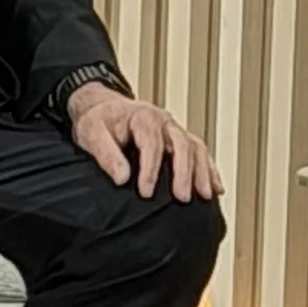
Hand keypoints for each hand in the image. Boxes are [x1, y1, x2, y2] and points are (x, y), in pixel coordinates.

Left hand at [68, 84, 221, 203]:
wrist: (104, 109)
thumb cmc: (99, 121)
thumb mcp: (92, 134)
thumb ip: (106, 154)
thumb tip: (122, 178)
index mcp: (142, 117)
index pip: (152, 143)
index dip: (151, 169)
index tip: (146, 193)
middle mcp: (163, 121)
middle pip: (181, 144)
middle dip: (183, 172)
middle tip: (182, 198)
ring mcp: (174, 130)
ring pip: (196, 148)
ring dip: (202, 172)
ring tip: (204, 195)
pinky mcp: (180, 139)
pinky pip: (200, 153)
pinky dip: (210, 170)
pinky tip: (215, 189)